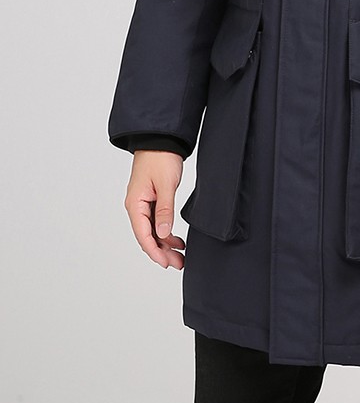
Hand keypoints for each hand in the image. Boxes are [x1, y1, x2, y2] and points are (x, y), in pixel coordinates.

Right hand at [124, 150, 185, 269]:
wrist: (161, 138)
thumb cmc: (160, 157)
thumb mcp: (165, 184)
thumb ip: (164, 210)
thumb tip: (163, 234)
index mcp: (135, 204)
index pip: (143, 236)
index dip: (155, 252)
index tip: (167, 264)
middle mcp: (136, 206)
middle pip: (147, 236)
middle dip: (162, 252)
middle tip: (178, 263)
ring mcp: (143, 203)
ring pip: (153, 231)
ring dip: (165, 244)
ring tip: (180, 256)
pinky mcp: (152, 199)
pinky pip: (157, 221)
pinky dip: (166, 232)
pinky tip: (177, 240)